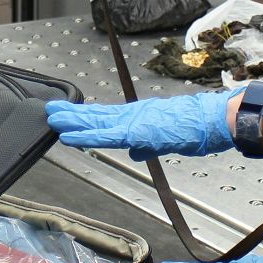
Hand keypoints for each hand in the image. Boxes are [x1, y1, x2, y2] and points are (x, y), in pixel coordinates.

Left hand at [44, 90, 238, 160]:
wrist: (212, 120)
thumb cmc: (196, 128)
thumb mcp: (166, 139)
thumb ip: (147, 145)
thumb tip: (135, 152)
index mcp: (138, 117)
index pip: (106, 117)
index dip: (85, 116)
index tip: (68, 114)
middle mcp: (132, 116)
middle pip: (96, 116)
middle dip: (72, 115)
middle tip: (50, 111)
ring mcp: (133, 122)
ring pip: (96, 122)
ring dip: (72, 122)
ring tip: (53, 118)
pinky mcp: (136, 131)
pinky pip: (105, 136)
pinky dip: (85, 136)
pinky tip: (69, 137)